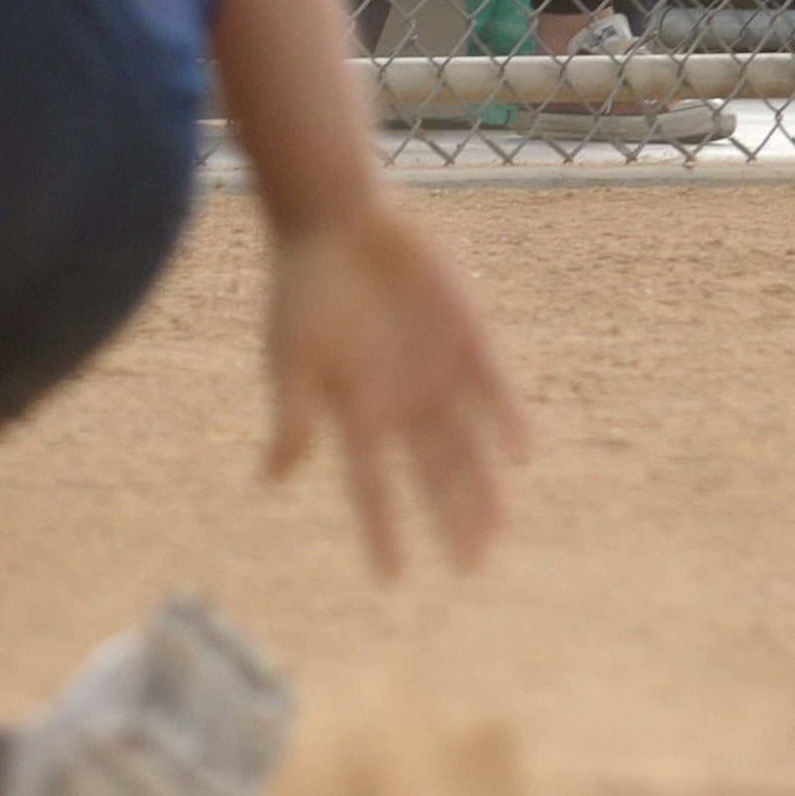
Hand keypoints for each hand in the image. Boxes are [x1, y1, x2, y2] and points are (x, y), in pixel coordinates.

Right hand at [264, 195, 529, 574]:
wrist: (336, 217)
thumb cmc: (303, 287)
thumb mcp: (289, 355)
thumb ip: (292, 414)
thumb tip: (274, 478)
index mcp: (356, 409)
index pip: (370, 484)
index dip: (382, 530)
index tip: (393, 578)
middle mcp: (402, 399)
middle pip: (432, 472)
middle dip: (451, 517)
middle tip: (472, 564)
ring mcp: (437, 368)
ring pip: (468, 441)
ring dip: (482, 484)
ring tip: (497, 528)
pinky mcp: (468, 332)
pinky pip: (495, 385)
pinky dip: (506, 417)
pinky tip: (520, 453)